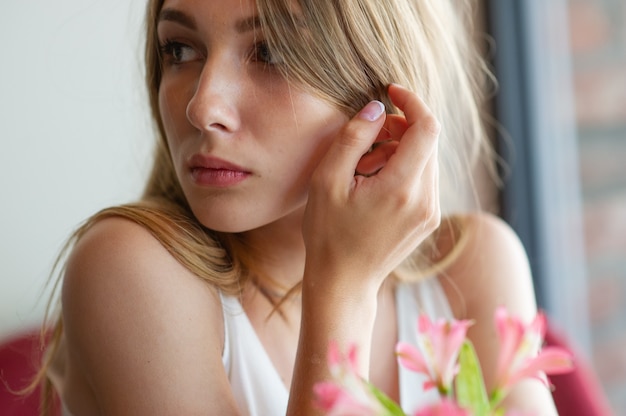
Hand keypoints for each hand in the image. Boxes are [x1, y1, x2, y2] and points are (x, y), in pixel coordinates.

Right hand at [302, 84, 440, 294]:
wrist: (343, 282)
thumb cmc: (328, 233)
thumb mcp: (327, 181)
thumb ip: (353, 138)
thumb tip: (377, 107)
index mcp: (402, 189)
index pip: (427, 128)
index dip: (412, 102)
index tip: (390, 92)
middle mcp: (426, 200)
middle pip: (427, 141)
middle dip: (400, 127)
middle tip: (366, 138)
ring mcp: (431, 212)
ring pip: (426, 159)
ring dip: (399, 149)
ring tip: (364, 167)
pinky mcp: (428, 219)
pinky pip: (424, 179)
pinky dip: (403, 168)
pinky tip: (375, 183)